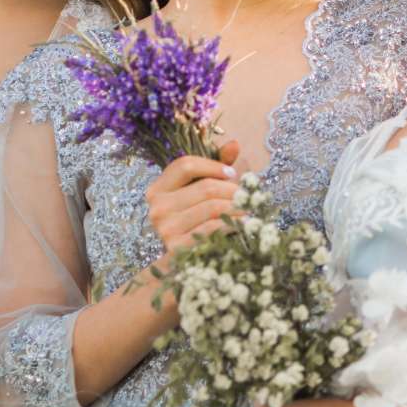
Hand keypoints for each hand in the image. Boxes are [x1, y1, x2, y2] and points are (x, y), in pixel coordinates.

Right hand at [145, 140, 242, 254]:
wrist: (181, 263)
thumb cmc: (195, 220)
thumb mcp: (201, 189)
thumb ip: (216, 165)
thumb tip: (234, 144)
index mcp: (157, 189)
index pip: (185, 164)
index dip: (213, 165)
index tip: (232, 174)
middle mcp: (157, 207)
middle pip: (205, 187)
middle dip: (233, 190)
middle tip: (247, 196)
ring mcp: (166, 228)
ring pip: (213, 207)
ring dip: (237, 207)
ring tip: (249, 209)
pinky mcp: (179, 248)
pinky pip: (213, 228)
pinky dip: (233, 224)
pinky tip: (243, 225)